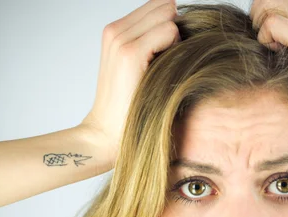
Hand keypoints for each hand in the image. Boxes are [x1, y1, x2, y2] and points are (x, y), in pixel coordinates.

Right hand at [80, 0, 180, 166]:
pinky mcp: (131, 52)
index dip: (169, 25)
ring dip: (175, 40)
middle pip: (163, 6)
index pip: (156, 6)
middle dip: (175, 29)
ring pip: (168, 16)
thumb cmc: (128, 108)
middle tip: (168, 63)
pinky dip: (175, 48)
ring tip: (163, 69)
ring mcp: (121, 40)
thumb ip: (152, 44)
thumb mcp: (138, 69)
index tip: (168, 53)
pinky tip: (164, 71)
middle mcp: (115, 30)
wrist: (106, 134)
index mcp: (115, 32)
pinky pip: (169, 31)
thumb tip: (181, 29)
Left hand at [250, 0, 287, 125]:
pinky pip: (273, 24)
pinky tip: (275, 53)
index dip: (267, 12)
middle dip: (258, 15)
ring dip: (260, 26)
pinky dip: (265, 38)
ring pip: (269, 4)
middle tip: (264, 41)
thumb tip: (283, 34)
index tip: (272, 37)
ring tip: (271, 48)